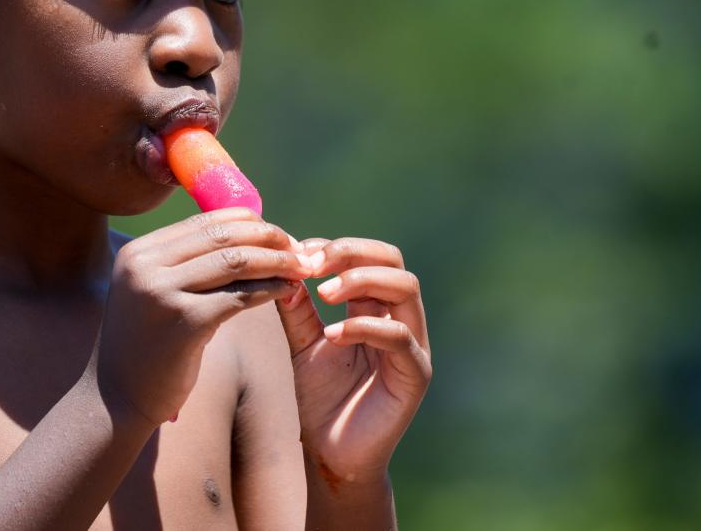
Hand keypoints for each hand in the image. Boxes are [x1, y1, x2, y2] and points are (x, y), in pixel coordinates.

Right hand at [91, 208, 307, 426]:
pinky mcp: (184, 322)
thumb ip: (186, 263)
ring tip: (302, 269)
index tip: (279, 235)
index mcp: (139, 252)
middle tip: (300, 250)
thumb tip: (246, 232)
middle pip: (223, 235)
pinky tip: (288, 293)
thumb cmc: (148, 346)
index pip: (205, 220)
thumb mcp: (155, 292)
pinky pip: (239, 296)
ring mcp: (162, 292)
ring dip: (277, 262)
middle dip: (269, 238)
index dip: (250, 223)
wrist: (117, 401)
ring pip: (235, 261)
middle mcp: (145, 265)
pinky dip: (270, 290)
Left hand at [275, 237, 431, 484]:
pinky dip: (365, 327)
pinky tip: (332, 335)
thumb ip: (297, 308)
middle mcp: (399, 317)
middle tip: (312, 264)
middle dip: (352, 253)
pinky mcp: (416, 373)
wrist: (331, 452)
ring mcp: (412, 343)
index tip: (298, 251)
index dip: (334, 247)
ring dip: (362, 281)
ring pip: (405, 288)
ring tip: (324, 293)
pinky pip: (400, 336)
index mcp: (374, 305)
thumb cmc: (321, 396)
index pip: (368, 255)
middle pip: (392, 260)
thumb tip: (284, 266)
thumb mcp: (302, 343)